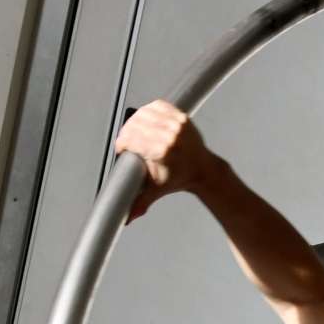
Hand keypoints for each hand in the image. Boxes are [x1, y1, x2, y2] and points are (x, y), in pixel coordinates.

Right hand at [113, 99, 214, 222]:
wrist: (202, 168)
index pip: (131, 139)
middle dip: (127, 133)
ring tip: (135, 132)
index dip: (122, 144)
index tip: (121, 149)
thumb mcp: (157, 190)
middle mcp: (170, 135)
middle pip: (135, 125)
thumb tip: (128, 218)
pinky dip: (149, 111)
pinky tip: (146, 120)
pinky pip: (157, 106)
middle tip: (127, 142)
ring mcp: (177, 124)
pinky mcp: (180, 116)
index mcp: (162, 151)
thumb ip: (140, 201)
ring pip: (144, 113)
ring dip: (136, 121)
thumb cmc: (180, 177)